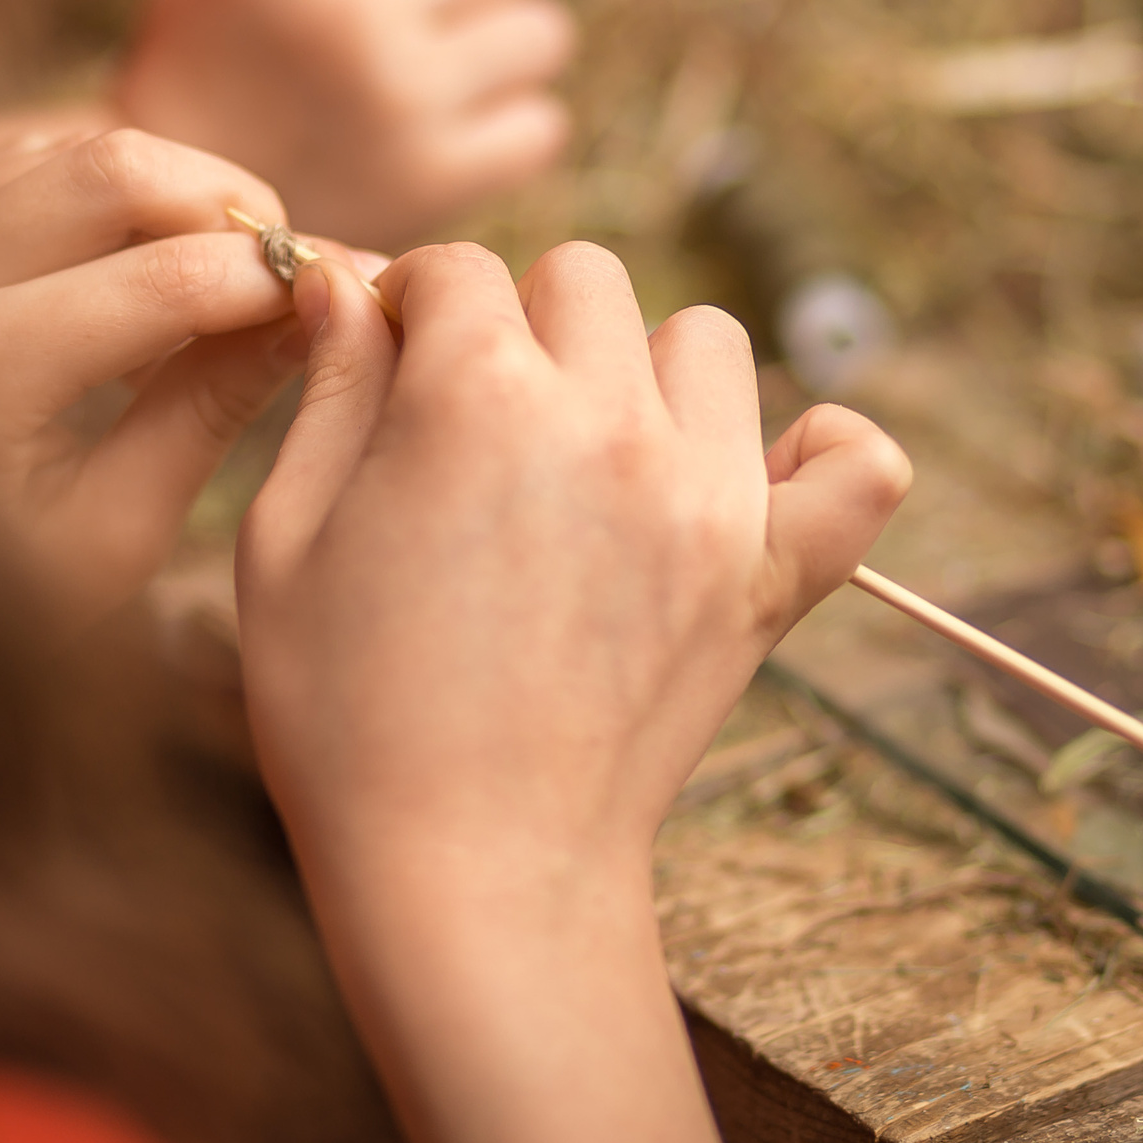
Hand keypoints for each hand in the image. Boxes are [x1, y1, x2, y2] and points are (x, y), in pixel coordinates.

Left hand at [0, 124, 337, 626]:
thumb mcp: (102, 537)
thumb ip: (204, 416)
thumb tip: (308, 313)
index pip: (165, 280)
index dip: (275, 275)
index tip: (336, 289)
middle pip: (109, 168)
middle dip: (224, 198)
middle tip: (274, 258)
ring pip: (55, 144)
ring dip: (153, 188)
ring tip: (198, 270)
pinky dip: (77, 181)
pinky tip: (110, 255)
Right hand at [116, 0, 574, 248]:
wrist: (168, 230)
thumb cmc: (205, 76)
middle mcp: (348, 8)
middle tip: (430, 14)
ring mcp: (399, 95)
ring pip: (542, 32)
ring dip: (507, 47)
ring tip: (452, 72)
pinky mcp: (436, 179)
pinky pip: (541, 125)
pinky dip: (514, 126)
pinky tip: (461, 132)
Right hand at [237, 243, 908, 1142]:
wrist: (471, 875)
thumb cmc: (347, 717)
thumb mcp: (284, 540)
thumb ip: (328, 388)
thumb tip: (342, 279)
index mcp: (472, 393)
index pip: (453, 267)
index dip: (407, 308)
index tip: (391, 366)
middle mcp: (604, 418)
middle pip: (581, 278)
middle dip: (520, 324)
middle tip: (479, 428)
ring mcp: (706, 491)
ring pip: (704, 340)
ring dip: (644, 373)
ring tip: (590, 460)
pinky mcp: (771, 571)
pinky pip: (858, 459)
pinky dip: (824, 451)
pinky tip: (748, 477)